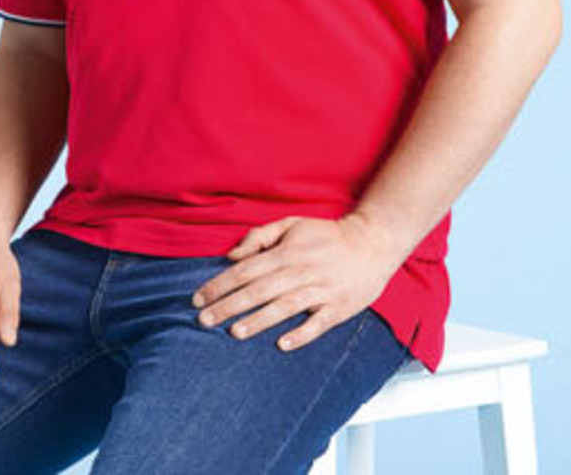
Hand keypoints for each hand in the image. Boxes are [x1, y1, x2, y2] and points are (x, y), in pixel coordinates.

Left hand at [189, 214, 408, 352]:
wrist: (373, 241)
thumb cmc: (326, 235)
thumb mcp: (290, 224)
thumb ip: (259, 237)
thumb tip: (231, 256)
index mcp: (285, 253)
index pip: (244, 270)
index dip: (219, 284)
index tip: (198, 299)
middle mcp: (300, 271)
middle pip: (258, 290)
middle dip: (228, 305)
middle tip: (204, 320)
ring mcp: (321, 290)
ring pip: (284, 307)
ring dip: (258, 320)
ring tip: (234, 332)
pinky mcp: (339, 307)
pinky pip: (318, 323)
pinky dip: (301, 334)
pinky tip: (282, 345)